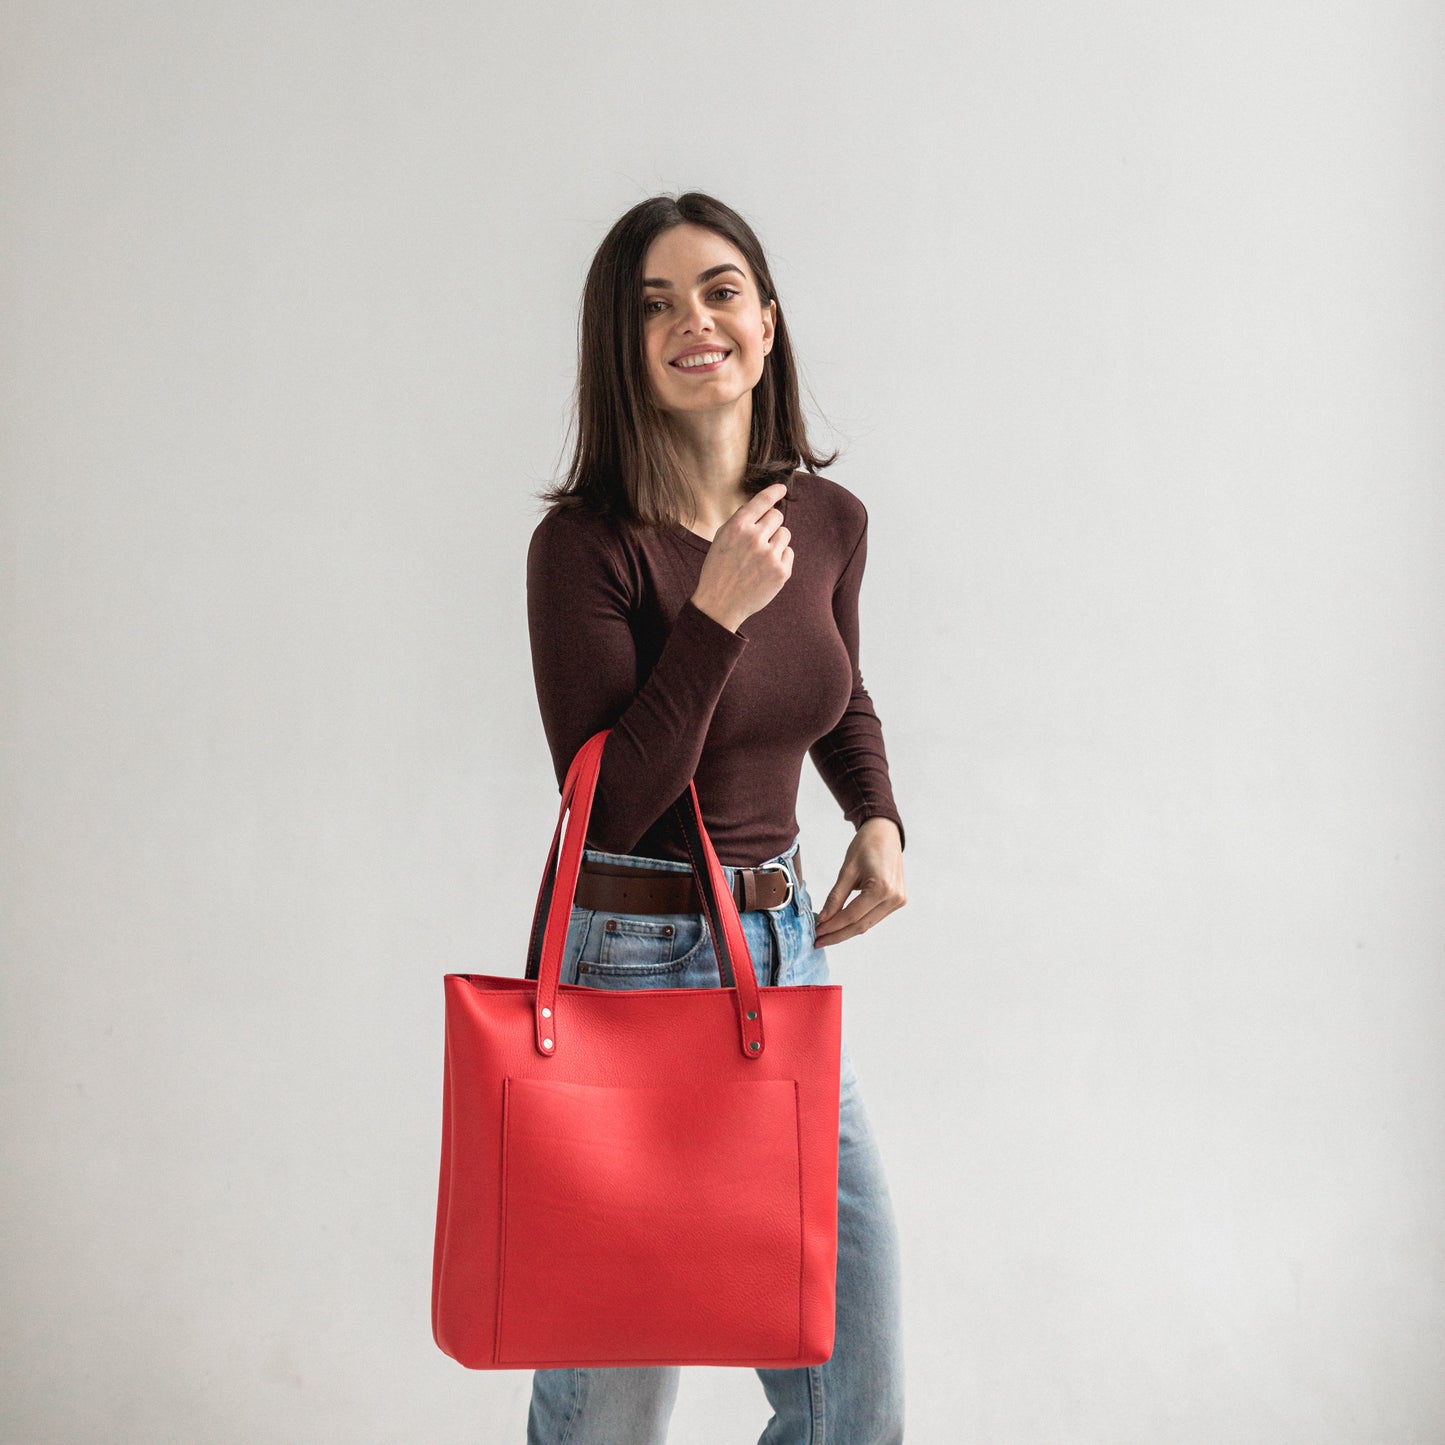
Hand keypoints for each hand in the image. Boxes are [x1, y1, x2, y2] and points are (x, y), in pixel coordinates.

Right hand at [689, 481, 791, 631]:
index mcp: (737, 527)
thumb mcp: (721, 539)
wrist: (720, 603)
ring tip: (760, 557)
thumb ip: (741, 521)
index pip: (762, 501)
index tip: (782, 488)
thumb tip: (764, 505)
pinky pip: (789, 552)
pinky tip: (765, 569)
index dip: (774, 492)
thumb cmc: (719, 568)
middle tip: (759, 538)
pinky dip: (780, 558)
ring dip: (776, 541)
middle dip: (771, 523)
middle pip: (777, 516)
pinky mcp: (781, 571)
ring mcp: (770, 555)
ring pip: (785, 533)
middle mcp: (754, 538)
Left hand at [811, 818, 906, 945]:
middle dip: (838, 935)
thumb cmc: (866, 845)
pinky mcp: (898, 900)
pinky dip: (857, 921)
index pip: (852, 916)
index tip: (816, 933)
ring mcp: (898, 901)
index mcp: (882, 888)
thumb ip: (836, 897)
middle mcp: (894, 898)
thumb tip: (824, 919)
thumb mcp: (847, 870)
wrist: (885, 832)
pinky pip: (874, 916)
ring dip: (847, 930)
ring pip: (868, 924)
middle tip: (818, 941)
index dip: (832, 927)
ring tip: (826, 934)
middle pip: (861, 925)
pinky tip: (842, 924)